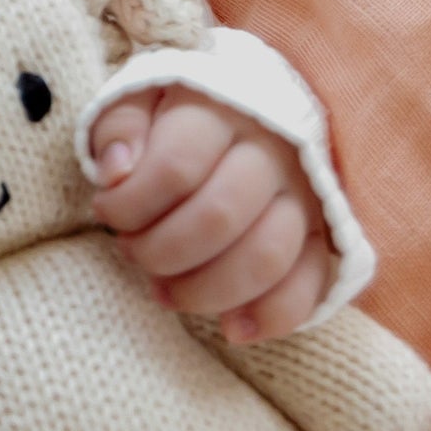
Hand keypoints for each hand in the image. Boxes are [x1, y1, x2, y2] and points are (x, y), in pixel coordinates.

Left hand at [89, 86, 330, 342]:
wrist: (249, 111)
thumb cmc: (178, 113)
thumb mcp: (139, 100)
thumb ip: (120, 128)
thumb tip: (115, 173)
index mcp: (220, 112)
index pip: (175, 167)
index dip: (130, 205)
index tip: (106, 210)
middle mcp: (272, 152)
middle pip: (219, 217)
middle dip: (160, 251)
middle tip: (132, 253)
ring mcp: (305, 195)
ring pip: (266, 257)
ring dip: (205, 290)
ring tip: (165, 293)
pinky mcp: (324, 234)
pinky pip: (310, 284)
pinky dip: (272, 316)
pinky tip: (232, 329)